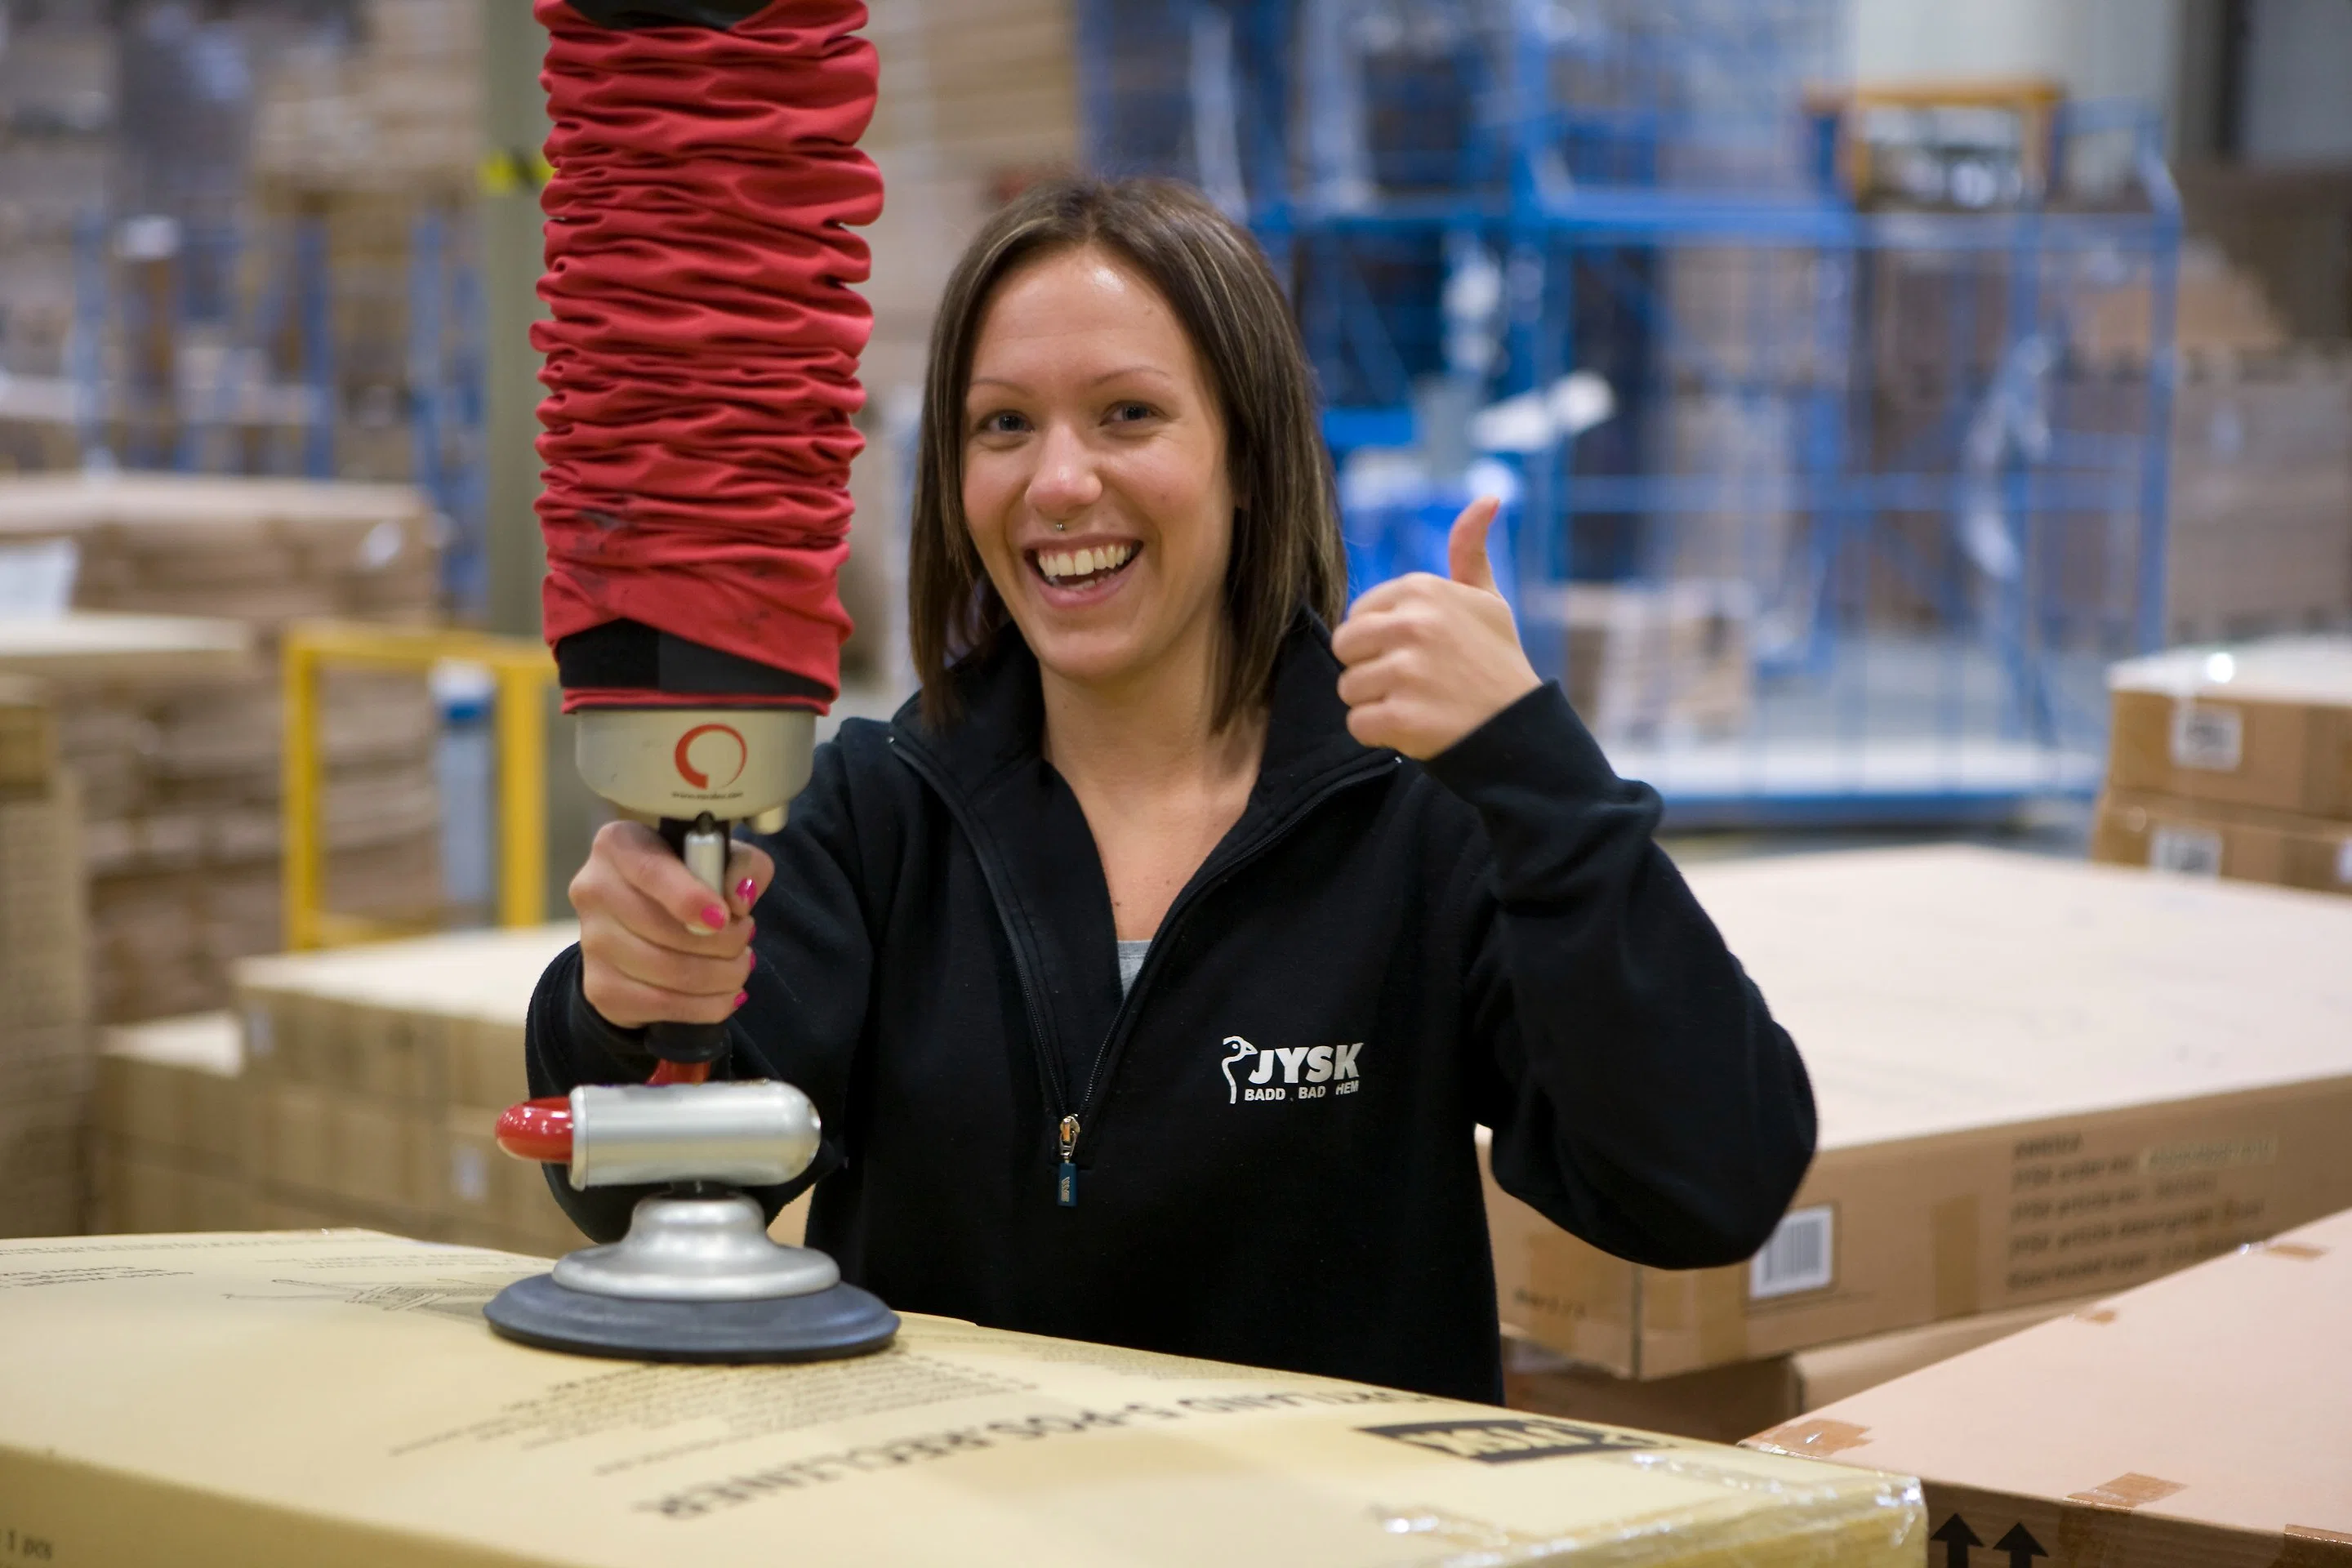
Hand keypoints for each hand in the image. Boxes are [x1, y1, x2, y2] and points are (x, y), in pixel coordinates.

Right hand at [570, 821, 773, 1028]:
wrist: (643, 932)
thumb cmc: (688, 885)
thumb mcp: (721, 861)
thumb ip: (741, 865)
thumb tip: (739, 897)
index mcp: (620, 845)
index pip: (651, 871)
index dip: (689, 898)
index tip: (723, 917)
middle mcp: (594, 890)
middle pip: (664, 929)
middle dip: (723, 942)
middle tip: (745, 938)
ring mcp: (592, 943)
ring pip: (668, 973)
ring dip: (722, 975)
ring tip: (738, 965)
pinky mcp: (600, 988)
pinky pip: (662, 1005)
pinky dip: (706, 1006)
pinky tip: (723, 994)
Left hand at [1332, 496, 1540, 759]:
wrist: (1521, 730)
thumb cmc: (1496, 663)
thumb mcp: (1487, 601)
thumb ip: (1470, 552)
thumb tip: (1488, 498)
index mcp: (1422, 589)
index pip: (1357, 617)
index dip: (1380, 642)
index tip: (1419, 654)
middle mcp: (1413, 624)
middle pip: (1345, 650)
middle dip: (1370, 670)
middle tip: (1414, 682)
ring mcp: (1406, 671)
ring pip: (1349, 689)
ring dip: (1377, 704)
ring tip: (1420, 703)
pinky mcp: (1401, 716)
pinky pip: (1358, 725)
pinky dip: (1382, 734)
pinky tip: (1416, 727)